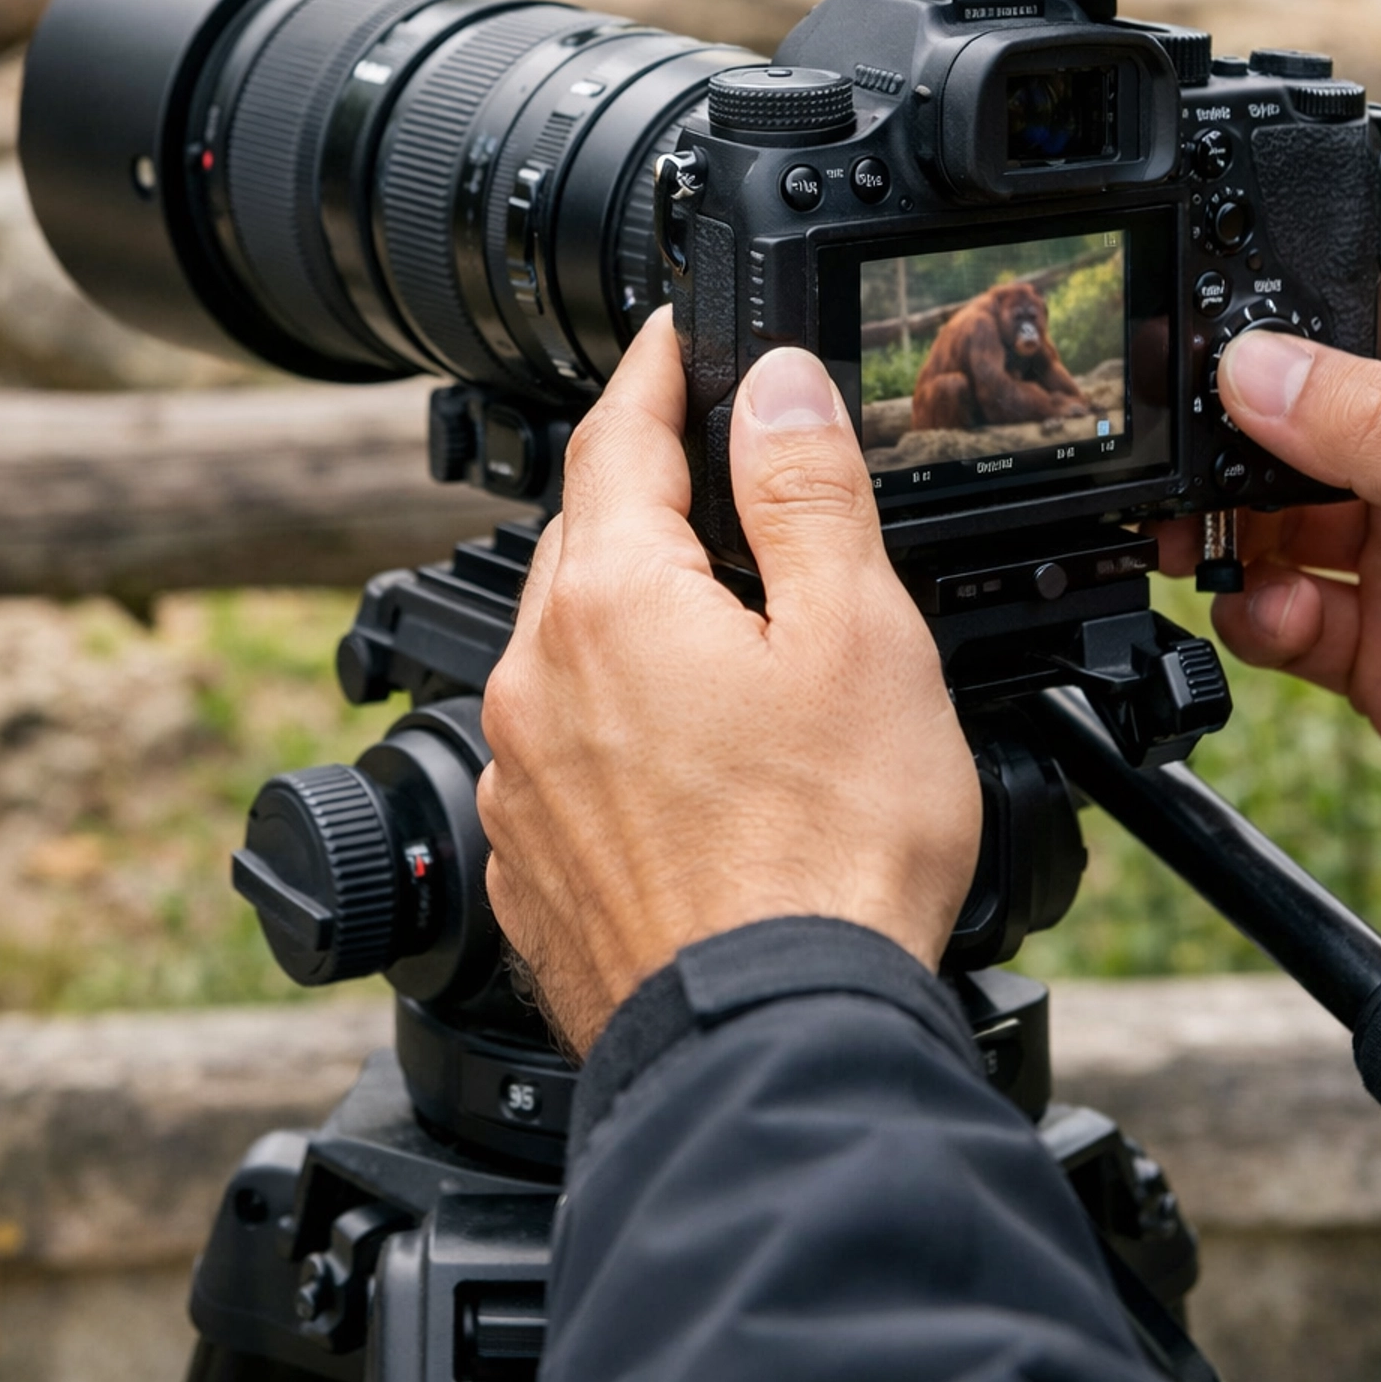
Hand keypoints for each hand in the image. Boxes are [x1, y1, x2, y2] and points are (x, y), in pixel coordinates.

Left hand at [478, 312, 981, 1058]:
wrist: (765, 1046)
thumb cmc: (825, 854)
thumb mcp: (855, 634)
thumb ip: (805, 490)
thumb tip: (772, 380)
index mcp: (611, 602)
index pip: (617, 437)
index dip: (653, 372)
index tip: (670, 335)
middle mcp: (539, 681)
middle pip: (584, 540)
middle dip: (642, 493)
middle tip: (708, 470)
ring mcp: (525, 780)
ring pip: (567, 647)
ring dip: (626, 611)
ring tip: (714, 621)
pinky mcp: (534, 865)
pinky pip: (560, 749)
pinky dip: (612, 719)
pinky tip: (681, 753)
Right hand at [1159, 203, 1380, 799]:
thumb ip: (1375, 428)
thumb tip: (1253, 366)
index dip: (1317, 254)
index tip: (1218, 249)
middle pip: (1315, 398)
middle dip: (1234, 415)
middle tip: (1170, 428)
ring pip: (1285, 508)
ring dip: (1224, 524)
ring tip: (1184, 538)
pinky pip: (1290, 610)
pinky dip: (1259, 615)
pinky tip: (1270, 619)